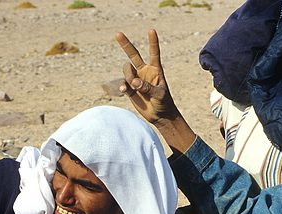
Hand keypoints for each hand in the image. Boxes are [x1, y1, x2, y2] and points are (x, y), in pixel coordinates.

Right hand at [115, 29, 195, 153]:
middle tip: (118, 33)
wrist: (159, 115)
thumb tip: (134, 82)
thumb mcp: (160, 95)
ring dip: (128, 76)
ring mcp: (136, 79)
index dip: (152, 42)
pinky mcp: (130, 89)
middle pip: (133, 55)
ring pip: (127, 70)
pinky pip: (123, 83)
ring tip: (133, 86)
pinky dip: (123, 86)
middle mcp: (144, 72)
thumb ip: (148, 87)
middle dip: (125, 44)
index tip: (151, 30)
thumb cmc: (164, 103)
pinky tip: (124, 89)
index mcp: (155, 70)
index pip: (154, 53)